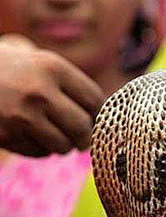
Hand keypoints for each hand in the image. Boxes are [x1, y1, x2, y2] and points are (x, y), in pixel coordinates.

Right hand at [0, 34, 103, 156]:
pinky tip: (36, 137)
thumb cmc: (13, 68)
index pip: (95, 99)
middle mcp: (39, 92)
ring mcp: (20, 115)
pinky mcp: (5, 135)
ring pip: (62, 145)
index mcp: (53, 68)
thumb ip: (72, 85)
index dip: (101, 113)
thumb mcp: (43, 63)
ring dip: (65, 145)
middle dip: (87, 137)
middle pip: (82, 127)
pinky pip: (39, 153)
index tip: (98, 119)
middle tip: (84, 138)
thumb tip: (105, 115)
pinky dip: (43, 149)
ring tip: (59, 136)